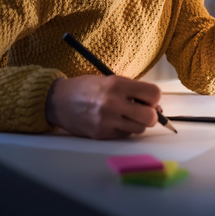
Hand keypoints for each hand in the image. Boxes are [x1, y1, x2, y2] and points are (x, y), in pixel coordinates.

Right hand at [45, 75, 161, 139]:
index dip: (154, 98)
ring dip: (137, 123)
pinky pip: (125, 135)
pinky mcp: (101, 134)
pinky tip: (114, 122)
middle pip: (150, 117)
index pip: (153, 94)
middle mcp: (113, 102)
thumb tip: (156, 106)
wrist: (59, 101)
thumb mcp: (110, 80)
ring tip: (126, 116)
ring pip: (139, 129)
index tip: (149, 99)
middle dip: (151, 115)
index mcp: (117, 84)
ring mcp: (107, 120)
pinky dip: (124, 129)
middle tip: (143, 111)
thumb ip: (132, 90)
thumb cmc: (86, 88)